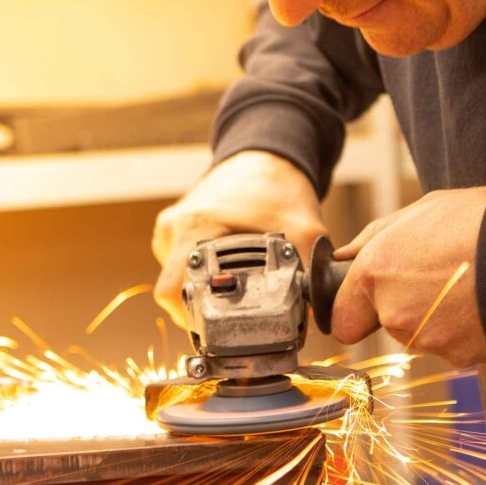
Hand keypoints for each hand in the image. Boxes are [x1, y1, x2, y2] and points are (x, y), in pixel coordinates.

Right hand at [152, 151, 326, 325]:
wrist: (265, 156)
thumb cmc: (278, 187)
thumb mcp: (304, 231)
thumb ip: (311, 275)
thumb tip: (315, 318)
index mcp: (195, 227)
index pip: (172, 292)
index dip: (194, 317)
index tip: (221, 328)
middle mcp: (175, 228)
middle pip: (173, 292)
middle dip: (201, 310)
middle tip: (233, 315)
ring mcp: (171, 228)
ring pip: (176, 281)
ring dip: (201, 292)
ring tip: (233, 289)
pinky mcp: (175, 229)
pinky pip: (180, 266)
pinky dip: (201, 276)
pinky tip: (224, 272)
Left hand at [331, 187, 485, 367]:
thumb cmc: (484, 222)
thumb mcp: (425, 210)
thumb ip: (376, 237)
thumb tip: (346, 256)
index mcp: (377, 272)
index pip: (343, 319)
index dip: (357, 308)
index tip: (372, 299)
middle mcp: (394, 312)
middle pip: (386, 324)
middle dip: (405, 305)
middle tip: (440, 275)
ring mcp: (428, 339)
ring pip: (420, 334)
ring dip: (437, 316)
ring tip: (470, 284)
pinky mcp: (460, 356)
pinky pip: (453, 345)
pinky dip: (465, 329)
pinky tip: (485, 302)